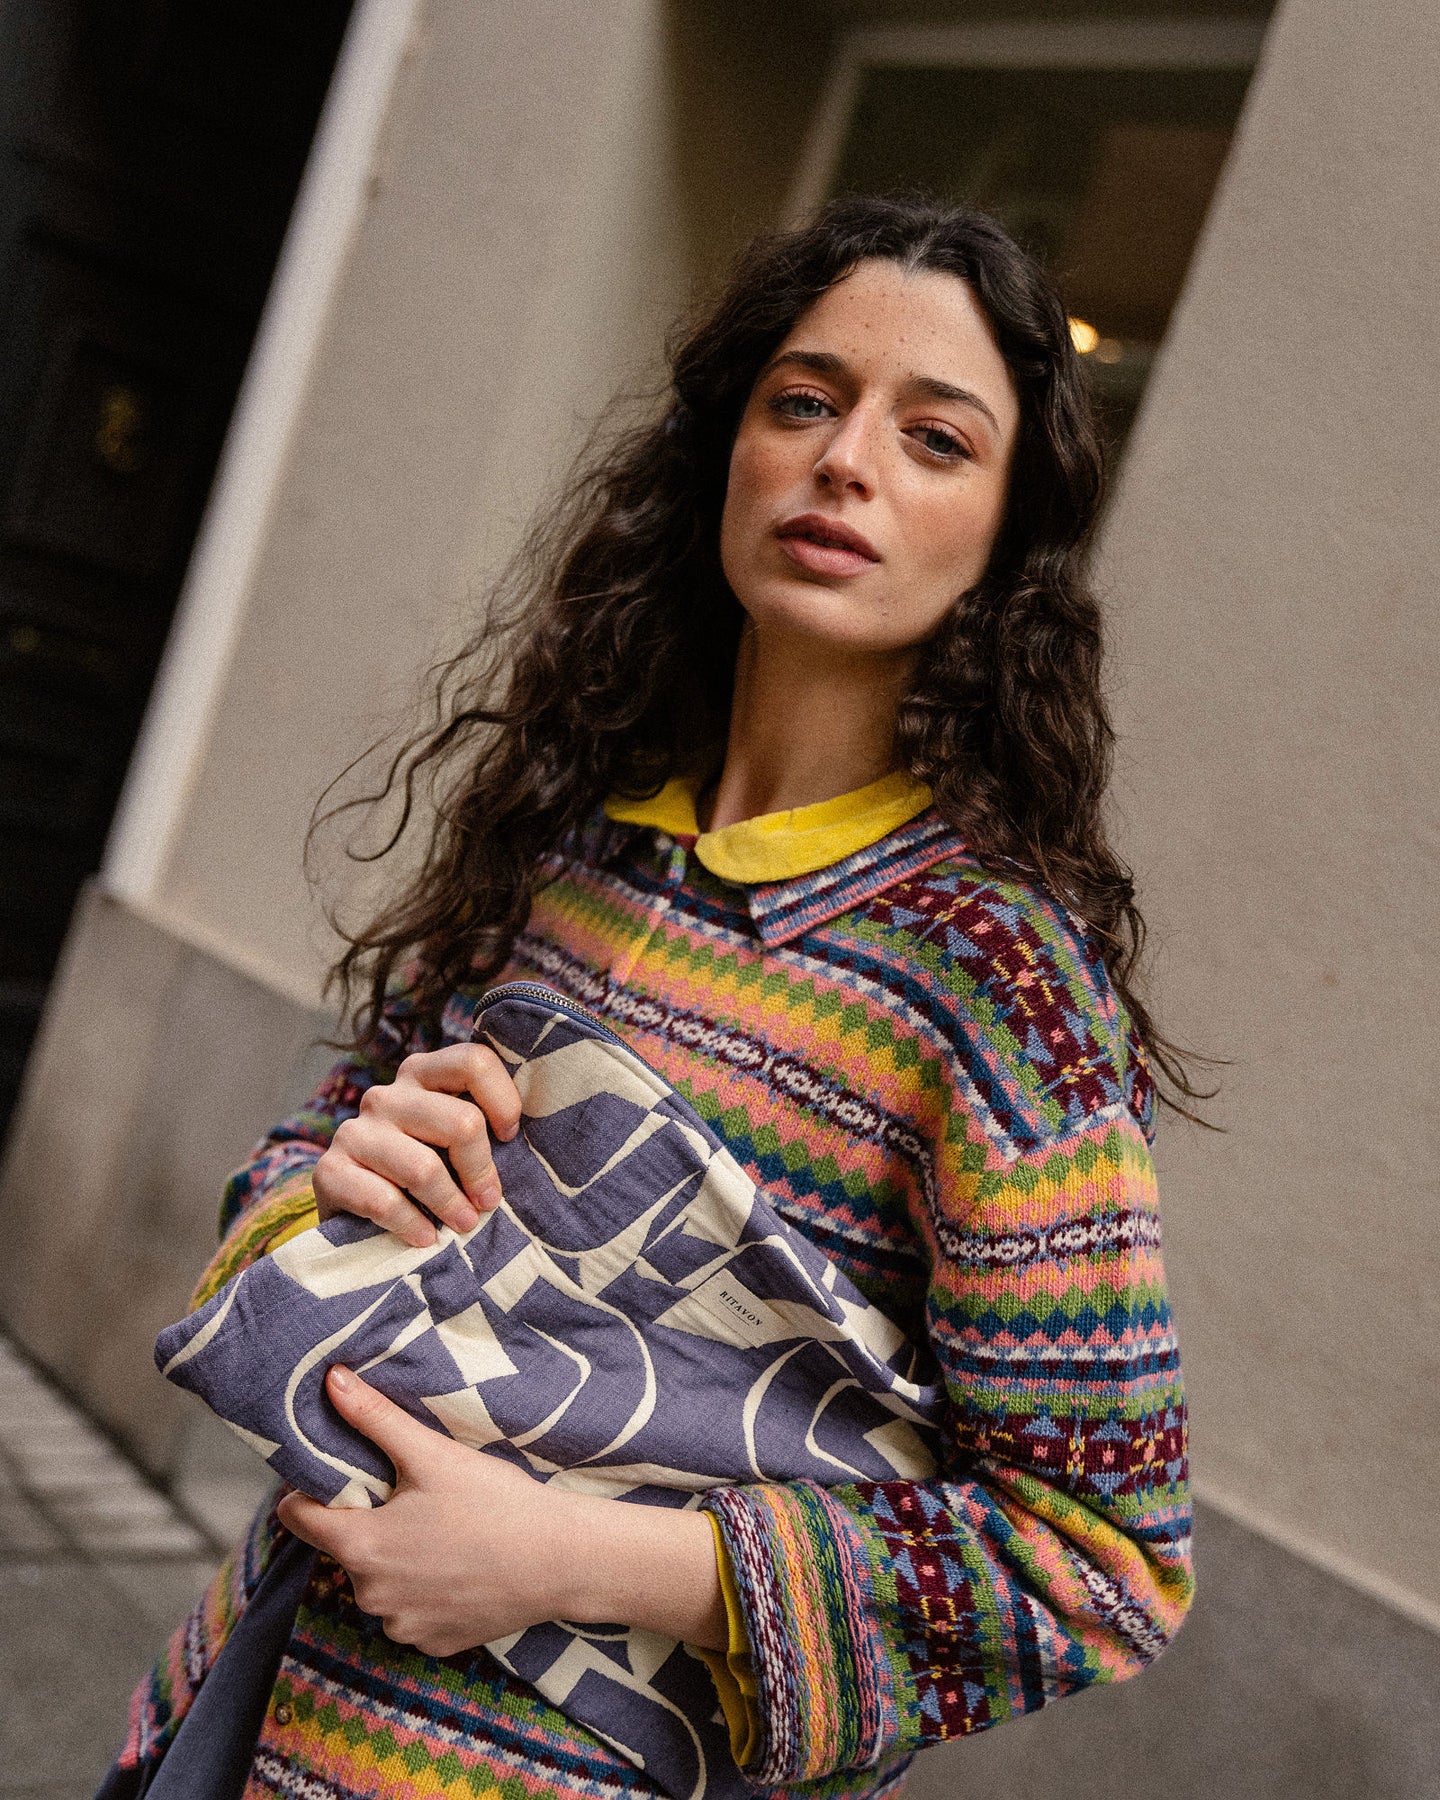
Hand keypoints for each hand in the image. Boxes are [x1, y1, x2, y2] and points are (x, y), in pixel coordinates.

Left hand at [276, 1365, 574, 1655]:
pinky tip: (461, 1567)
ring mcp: (401, 1626)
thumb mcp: (432, 1454)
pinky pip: (412, 1612)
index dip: (312, 1490)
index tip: (341, 1476)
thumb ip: (375, 1418)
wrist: (560, 1561)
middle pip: (346, 1549)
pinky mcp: (432, 1644)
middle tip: (413, 1498)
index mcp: (361, 1546)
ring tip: (443, 1532)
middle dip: (368, 1524)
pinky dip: (427, 1592)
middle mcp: (370, 1595)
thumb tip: (331, 1380)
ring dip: (397, 1561)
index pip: (299, 1517)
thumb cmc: (495, 1503)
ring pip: (380, 1583)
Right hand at [313, 1044, 522, 1245]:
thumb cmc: (426, 1174)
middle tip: (489, 1202)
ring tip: (465, 1226)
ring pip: (423, 1167)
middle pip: (459, 1122)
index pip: (473, 1062)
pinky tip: (426, 1239)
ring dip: (451, 1205)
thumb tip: (545, 1132)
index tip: (512, 1138)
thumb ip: (484, 1125)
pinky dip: (411, 1225)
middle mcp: (386, 1095)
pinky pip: (383, 1200)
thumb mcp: (453, 1142)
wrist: (354, 1214)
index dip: (503, 1100)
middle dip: (482, 1170)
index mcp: (423, 1074)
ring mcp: (354, 1130)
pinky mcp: (329, 1170)